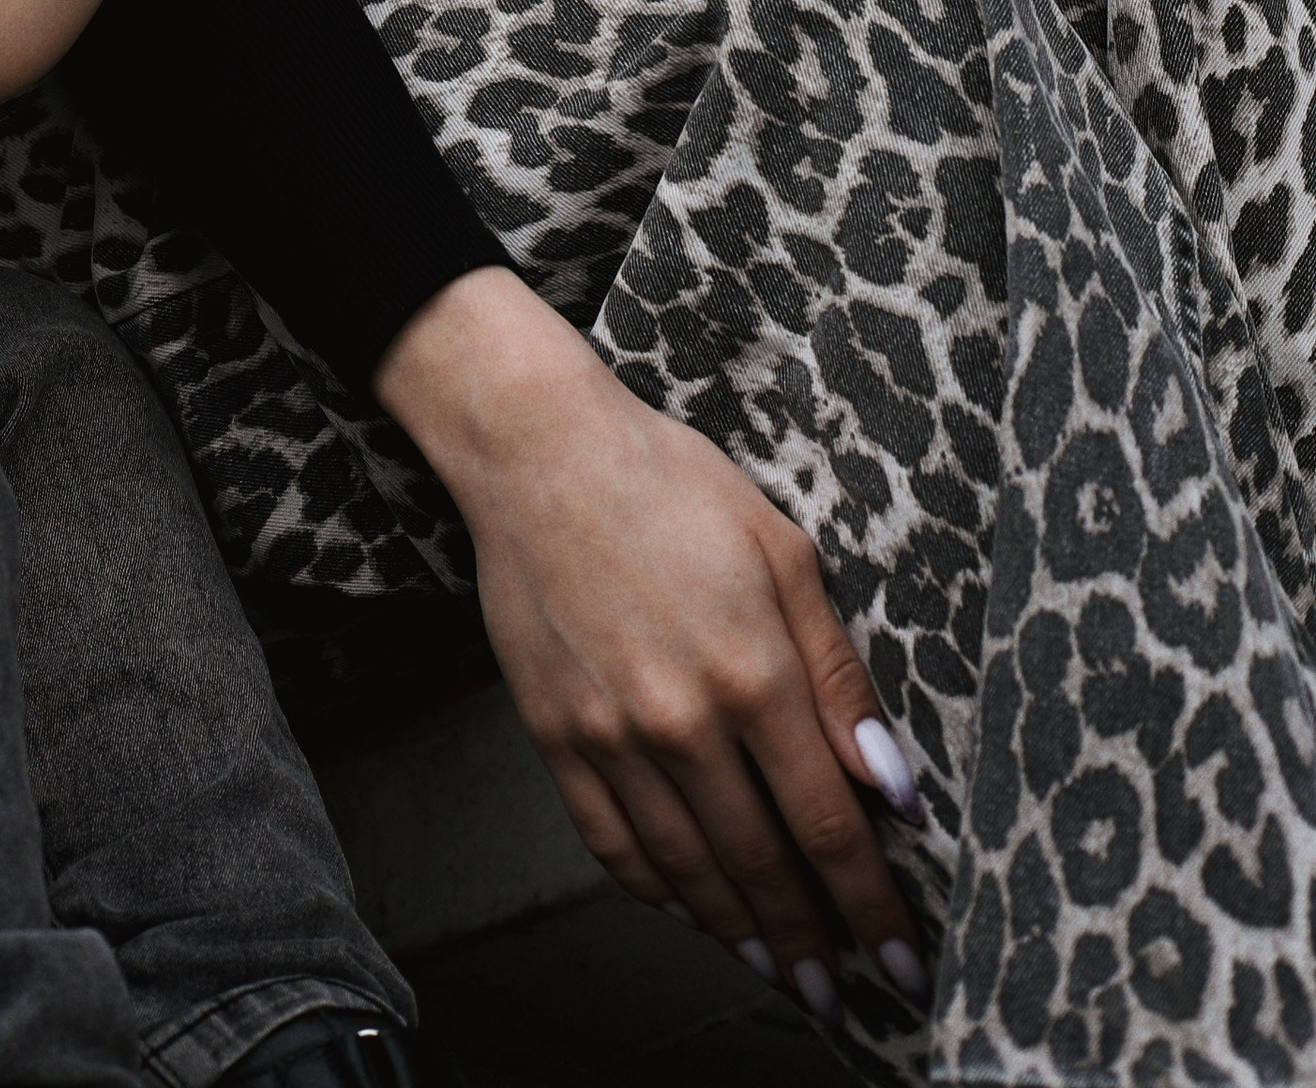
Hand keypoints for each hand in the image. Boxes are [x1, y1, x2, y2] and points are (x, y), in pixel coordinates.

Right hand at [379, 269, 925, 1019]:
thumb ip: (838, 676)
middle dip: (812, 938)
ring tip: (778, 969)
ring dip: (740, 932)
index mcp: (753, 672)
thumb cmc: (670, 484)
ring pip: (688, 870)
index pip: (829, 824)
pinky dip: (656, 891)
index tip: (901, 953)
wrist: (539, 452)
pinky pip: (611, 844)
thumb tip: (891, 783)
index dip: (869, 901)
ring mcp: (610, 735)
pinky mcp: (555, 735)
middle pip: (762, 865)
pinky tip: (690, 908)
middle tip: (843, 987)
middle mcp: (682, 721)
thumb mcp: (783, 554)